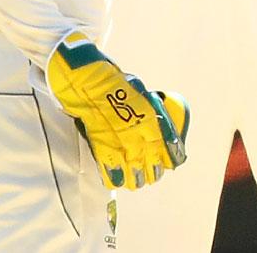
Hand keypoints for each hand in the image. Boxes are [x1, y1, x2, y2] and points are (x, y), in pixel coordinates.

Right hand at [47, 32, 187, 189]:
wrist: (82, 74)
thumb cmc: (112, 80)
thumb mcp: (137, 88)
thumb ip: (147, 107)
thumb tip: (160, 125)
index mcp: (144, 111)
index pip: (162, 139)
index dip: (169, 153)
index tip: (174, 162)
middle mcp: (130, 124)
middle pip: (145, 155)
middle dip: (151, 169)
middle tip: (153, 176)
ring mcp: (111, 132)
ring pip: (127, 162)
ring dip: (133, 175)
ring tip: (137, 183)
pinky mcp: (94, 136)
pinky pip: (105, 160)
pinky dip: (111, 173)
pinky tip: (116, 182)